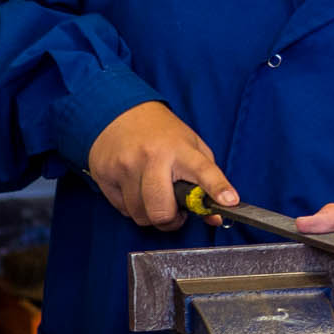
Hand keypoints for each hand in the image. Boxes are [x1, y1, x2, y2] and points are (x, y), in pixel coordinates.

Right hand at [87, 101, 236, 227]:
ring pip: (140, 216)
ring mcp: (125, 167)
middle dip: (171, 220)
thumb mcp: (192, 147)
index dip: (218, 188)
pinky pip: (122, 210)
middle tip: (175, 212)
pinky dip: (133, 207)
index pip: (204, 171)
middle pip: (161, 210)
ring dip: (151, 214)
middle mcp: (152, 158)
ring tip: (155, 197)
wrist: (119, 113)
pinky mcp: (104, 175)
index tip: (229, 201)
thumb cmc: (162, 134)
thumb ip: (207, 179)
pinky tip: (136, 190)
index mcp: (181, 149)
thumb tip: (215, 215)